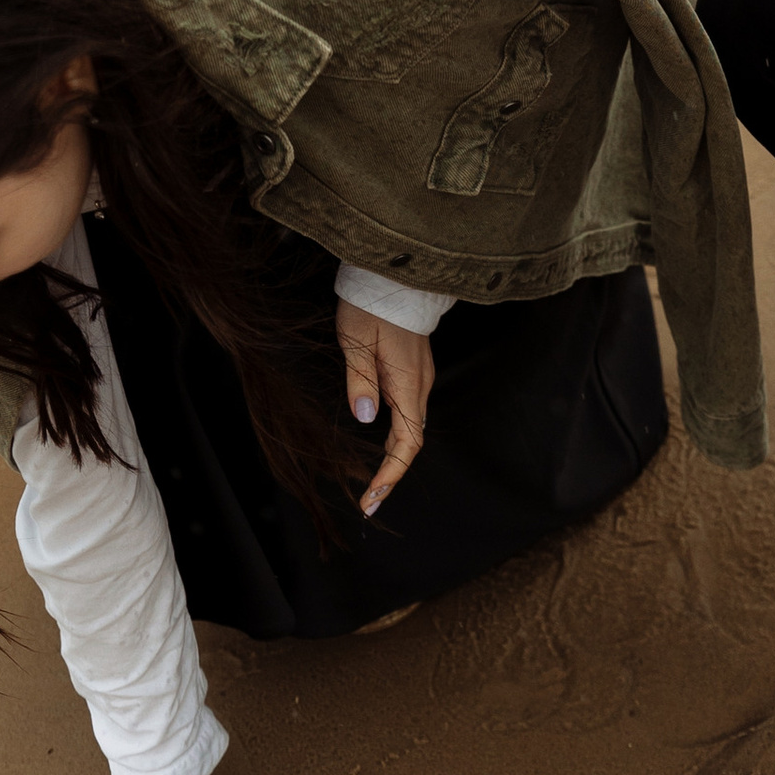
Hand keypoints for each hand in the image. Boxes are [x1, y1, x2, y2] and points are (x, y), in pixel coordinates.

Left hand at [335, 300, 435, 516]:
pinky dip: (395, 436)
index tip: (371, 497)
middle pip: (411, 442)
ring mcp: (418, 377)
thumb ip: (361, 381)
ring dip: (392, 456)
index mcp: (407, 384)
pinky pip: (408, 411)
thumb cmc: (371, 305)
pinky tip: (380, 443)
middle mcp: (419, 385)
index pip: (407, 443)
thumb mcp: (355, 342)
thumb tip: (365, 418)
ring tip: (371, 481)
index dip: (390, 474)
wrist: (392, 275)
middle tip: (368, 500)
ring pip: (410, 428)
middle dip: (390, 473)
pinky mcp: (412, 369)